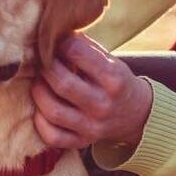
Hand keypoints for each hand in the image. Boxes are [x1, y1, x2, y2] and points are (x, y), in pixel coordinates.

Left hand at [32, 34, 153, 150]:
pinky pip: (52, 136)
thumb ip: (85, 49)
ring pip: (53, 110)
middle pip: (62, 83)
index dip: (61, 43)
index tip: (54, 40)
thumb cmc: (116, 81)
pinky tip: (41, 108)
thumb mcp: (111, 61)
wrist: (137, 114)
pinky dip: (40, 122)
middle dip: (46, 67)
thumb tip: (55, 34)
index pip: (78, 54)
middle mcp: (102, 105)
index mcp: (113, 79)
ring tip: (39, 82)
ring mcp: (92, 126)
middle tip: (41, 61)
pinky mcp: (82, 141)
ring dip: (39, 92)